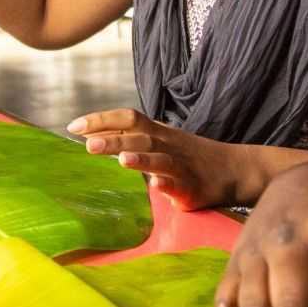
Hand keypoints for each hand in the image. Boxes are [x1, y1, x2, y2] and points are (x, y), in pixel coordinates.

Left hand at [66, 108, 264, 209]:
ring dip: (140, 159)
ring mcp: (180, 166)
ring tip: (121, 161)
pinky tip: (157, 186)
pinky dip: (167, 185)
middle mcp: (167, 145)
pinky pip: (179, 185)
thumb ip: (130, 139)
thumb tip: (91, 136)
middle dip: (113, 140)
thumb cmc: (188, 156)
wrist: (233, 169)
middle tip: (87, 144)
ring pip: (159, 159)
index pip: (127, 118)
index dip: (101, 120)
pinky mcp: (192, 188)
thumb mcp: (160, 141)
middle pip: (139, 137)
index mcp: (157, 132)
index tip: (73, 127)